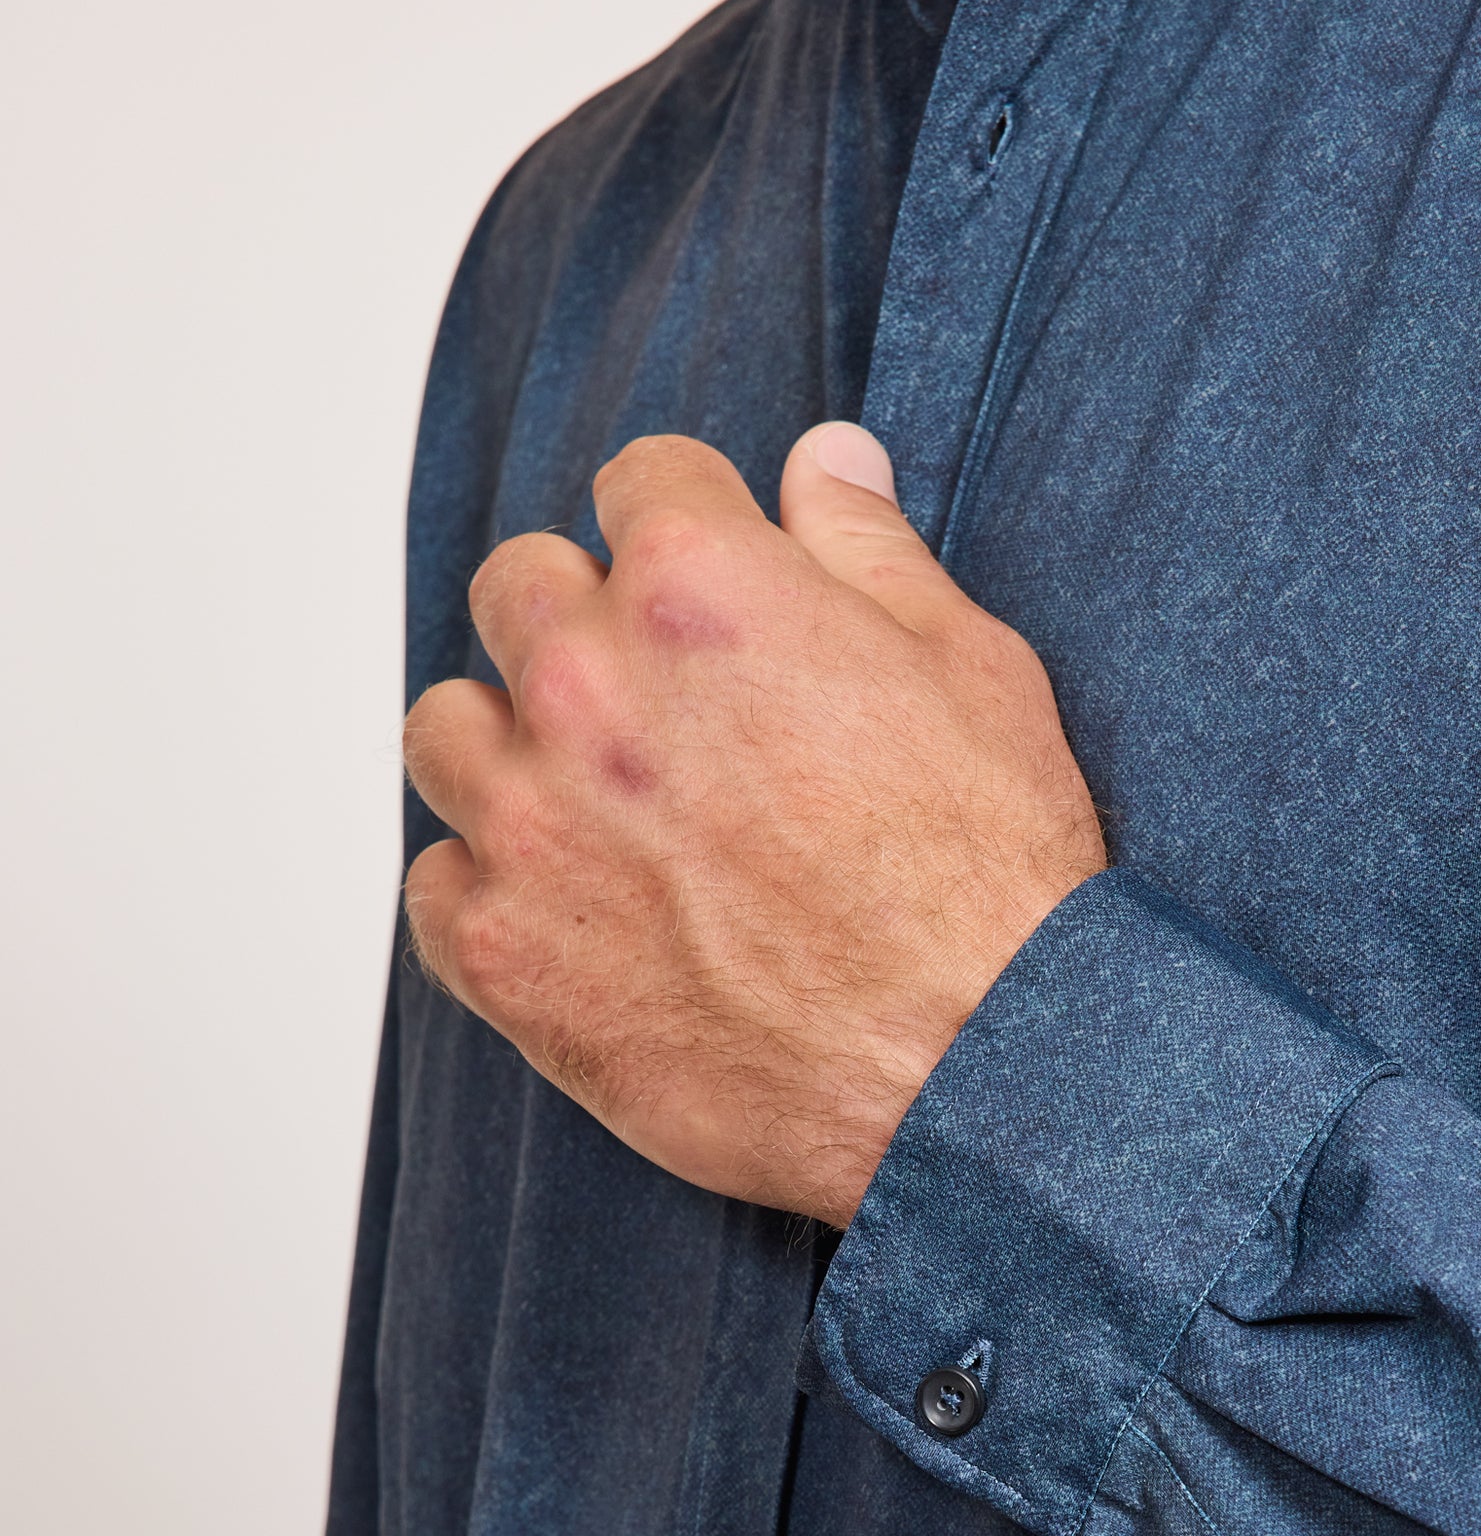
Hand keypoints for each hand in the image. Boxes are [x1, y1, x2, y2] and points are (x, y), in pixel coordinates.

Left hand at [401, 424, 1106, 1225]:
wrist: (970, 1075)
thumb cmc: (988, 884)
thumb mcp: (972, 672)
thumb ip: (870, 551)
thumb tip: (824, 460)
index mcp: (701, 587)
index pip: (639, 484)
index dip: (692, 532)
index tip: (714, 591)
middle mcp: (588, 686)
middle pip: (518, 588)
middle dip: (585, 625)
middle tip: (663, 708)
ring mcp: (531, 823)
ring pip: (448, 730)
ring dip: (512, 752)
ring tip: (601, 811)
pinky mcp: (505, 952)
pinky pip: (437, 884)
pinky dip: (493, 892)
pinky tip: (577, 914)